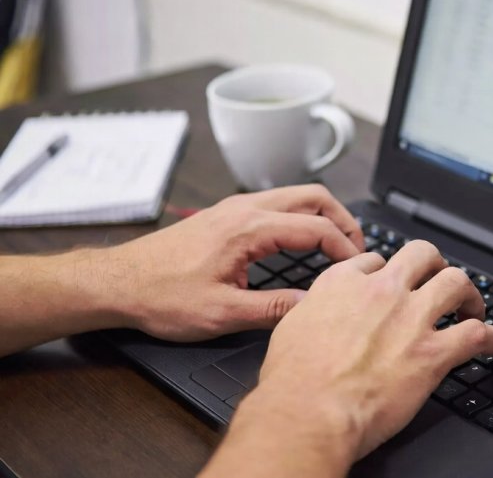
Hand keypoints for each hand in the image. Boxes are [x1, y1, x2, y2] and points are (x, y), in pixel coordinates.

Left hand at [105, 184, 363, 340]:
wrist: (116, 283)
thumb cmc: (160, 295)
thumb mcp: (222, 313)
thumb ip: (274, 309)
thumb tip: (314, 306)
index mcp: (248, 228)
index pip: (315, 226)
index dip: (345, 247)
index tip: (359, 268)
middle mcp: (244, 208)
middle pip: (313, 196)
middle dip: (343, 219)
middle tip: (359, 248)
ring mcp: (235, 208)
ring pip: (296, 195)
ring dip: (323, 215)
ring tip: (339, 244)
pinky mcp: (228, 215)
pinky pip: (278, 204)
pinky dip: (303, 216)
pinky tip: (304, 242)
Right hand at [205, 241, 492, 477]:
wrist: (307, 412)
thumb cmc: (293, 381)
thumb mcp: (292, 327)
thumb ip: (314, 309)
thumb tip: (321, 311)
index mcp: (344, 282)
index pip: (377, 261)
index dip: (389, 272)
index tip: (394, 285)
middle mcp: (382, 291)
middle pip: (422, 256)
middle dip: (435, 266)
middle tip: (439, 281)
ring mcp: (411, 318)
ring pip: (456, 282)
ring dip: (469, 294)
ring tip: (472, 307)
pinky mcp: (433, 352)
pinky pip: (477, 335)